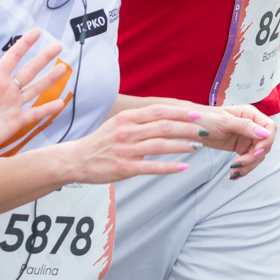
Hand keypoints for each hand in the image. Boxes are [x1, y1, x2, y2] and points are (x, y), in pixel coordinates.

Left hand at [0, 29, 68, 160]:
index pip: (13, 57)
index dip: (25, 44)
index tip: (37, 32)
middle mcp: (7, 90)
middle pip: (30, 70)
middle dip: (44, 58)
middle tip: (58, 46)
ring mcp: (13, 106)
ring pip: (35, 89)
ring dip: (49, 79)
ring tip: (63, 68)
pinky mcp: (16, 122)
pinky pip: (35, 114)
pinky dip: (47, 109)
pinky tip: (60, 103)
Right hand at [62, 104, 206, 182]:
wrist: (76, 159)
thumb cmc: (100, 142)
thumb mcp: (118, 124)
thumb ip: (139, 121)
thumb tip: (164, 117)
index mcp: (127, 118)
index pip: (158, 111)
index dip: (179, 113)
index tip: (196, 114)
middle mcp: (128, 132)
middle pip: (163, 126)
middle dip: (187, 128)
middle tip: (203, 131)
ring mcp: (127, 150)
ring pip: (160, 145)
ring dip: (181, 146)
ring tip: (197, 147)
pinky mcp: (125, 168)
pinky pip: (152, 167)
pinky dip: (169, 167)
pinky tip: (183, 167)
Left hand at [191, 105, 274, 178]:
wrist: (191, 128)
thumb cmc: (205, 118)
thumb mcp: (224, 122)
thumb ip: (245, 126)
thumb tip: (265, 133)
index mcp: (250, 114)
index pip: (270, 128)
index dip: (267, 141)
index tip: (256, 151)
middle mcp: (252, 126)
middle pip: (265, 144)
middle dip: (255, 157)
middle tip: (240, 163)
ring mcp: (247, 138)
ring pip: (258, 155)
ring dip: (249, 165)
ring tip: (235, 170)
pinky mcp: (241, 148)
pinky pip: (248, 160)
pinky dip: (244, 168)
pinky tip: (235, 173)